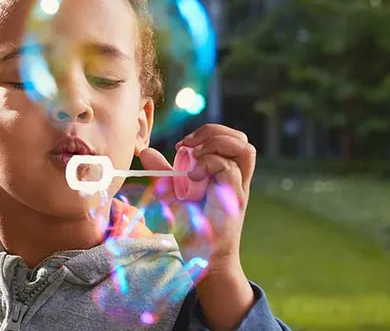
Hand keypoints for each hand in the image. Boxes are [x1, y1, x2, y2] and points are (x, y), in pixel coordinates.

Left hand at [139, 124, 255, 273]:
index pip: (230, 139)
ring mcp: (238, 187)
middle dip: (212, 132)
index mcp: (225, 173)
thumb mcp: (173, 193)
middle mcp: (236, 178)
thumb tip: (146, 152)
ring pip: (243, 148)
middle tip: (187, 145)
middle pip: (240, 139)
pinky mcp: (234, 198)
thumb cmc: (191, 227)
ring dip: (215, 144)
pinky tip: (192, 176)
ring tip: (193, 157)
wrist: (201, 256)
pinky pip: (228, 168)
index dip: (207, 133)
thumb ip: (163, 172)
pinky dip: (208, 163)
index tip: (181, 145)